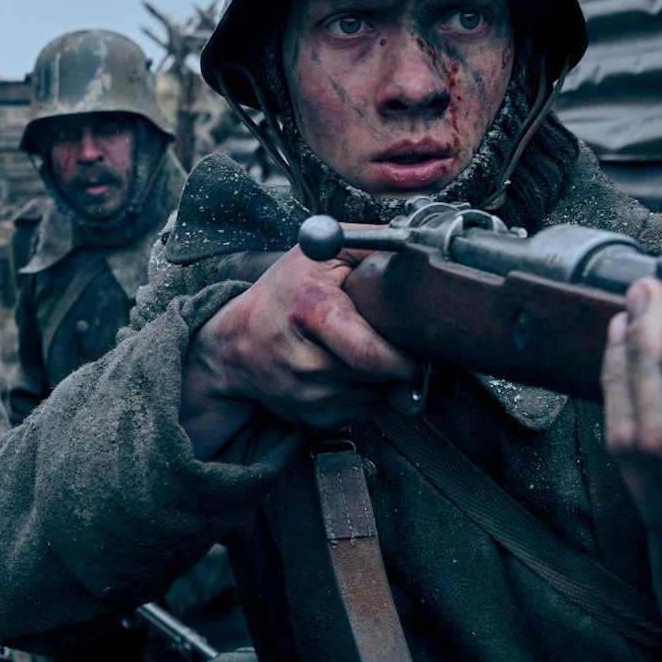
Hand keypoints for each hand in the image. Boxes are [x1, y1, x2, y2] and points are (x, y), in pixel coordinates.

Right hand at [182, 245, 417, 458]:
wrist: (237, 346)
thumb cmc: (282, 295)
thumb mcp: (318, 253)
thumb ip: (368, 243)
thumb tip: (417, 249)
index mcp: (312, 313)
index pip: (370, 353)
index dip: (406, 358)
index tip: (424, 347)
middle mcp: (308, 362)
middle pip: (381, 376)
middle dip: (406, 364)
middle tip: (416, 349)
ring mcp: (312, 396)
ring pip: (381, 396)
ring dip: (391, 379)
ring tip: (378, 353)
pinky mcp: (318, 418)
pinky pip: (368, 410)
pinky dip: (374, 392)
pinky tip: (358, 370)